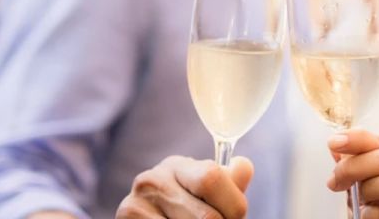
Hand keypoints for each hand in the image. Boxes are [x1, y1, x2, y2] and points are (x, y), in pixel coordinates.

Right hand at [116, 155, 252, 218]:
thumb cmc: (184, 215)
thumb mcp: (206, 196)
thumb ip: (228, 184)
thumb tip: (243, 166)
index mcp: (178, 166)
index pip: (212, 177)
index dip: (233, 206)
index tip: (235, 217)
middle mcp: (153, 180)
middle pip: (206, 216)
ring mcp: (135, 204)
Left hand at [328, 129, 378, 217]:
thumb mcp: (369, 174)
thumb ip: (356, 156)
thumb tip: (337, 141)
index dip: (354, 139)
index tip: (332, 144)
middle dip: (353, 167)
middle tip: (334, 181)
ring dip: (369, 189)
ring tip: (361, 199)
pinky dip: (368, 214)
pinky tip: (368, 214)